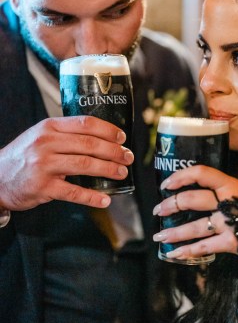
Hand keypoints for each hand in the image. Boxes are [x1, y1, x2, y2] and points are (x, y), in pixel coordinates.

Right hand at [0, 116, 133, 209]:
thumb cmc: (24, 156)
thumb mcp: (40, 136)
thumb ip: (65, 134)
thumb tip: (101, 137)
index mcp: (49, 128)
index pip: (84, 123)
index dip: (107, 130)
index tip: (122, 137)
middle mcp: (46, 143)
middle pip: (89, 144)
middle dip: (114, 151)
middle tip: (127, 157)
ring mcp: (44, 166)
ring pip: (84, 165)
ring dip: (107, 169)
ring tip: (121, 173)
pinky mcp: (43, 187)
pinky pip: (73, 192)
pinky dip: (91, 196)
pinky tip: (105, 199)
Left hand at [153, 165, 237, 259]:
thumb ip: (223, 192)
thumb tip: (196, 190)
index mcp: (231, 185)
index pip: (202, 173)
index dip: (181, 176)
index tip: (166, 184)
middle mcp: (228, 201)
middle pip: (191, 199)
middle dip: (170, 206)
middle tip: (159, 211)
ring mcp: (230, 223)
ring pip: (193, 227)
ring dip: (173, 232)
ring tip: (159, 236)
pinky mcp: (232, 242)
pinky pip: (203, 247)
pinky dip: (186, 252)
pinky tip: (174, 254)